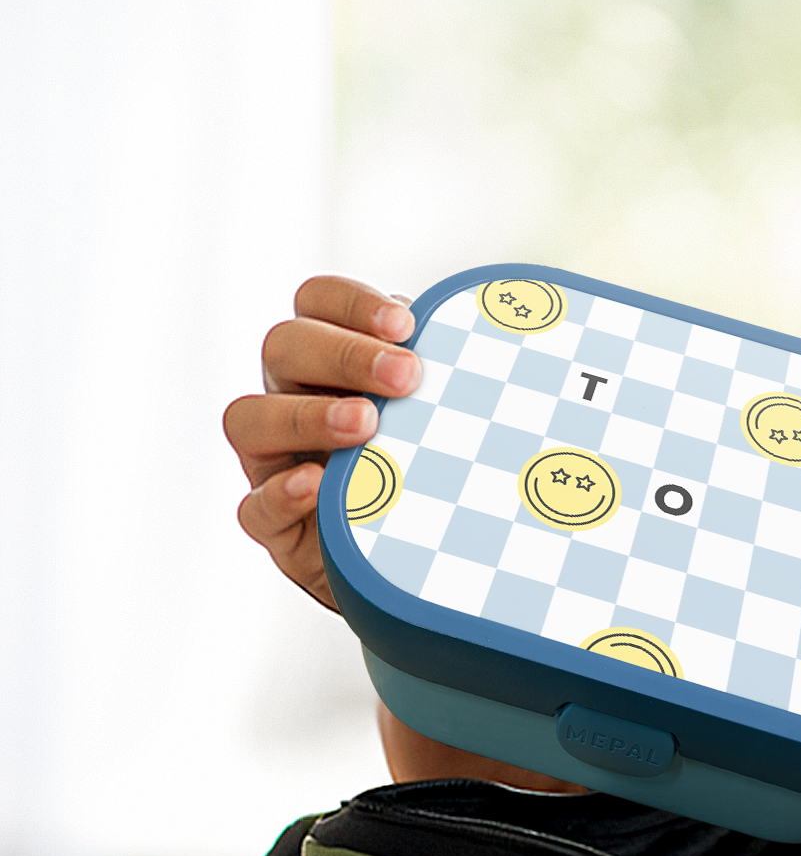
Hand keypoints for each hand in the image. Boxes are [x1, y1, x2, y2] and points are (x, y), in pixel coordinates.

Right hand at [222, 277, 420, 608]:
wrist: (416, 553)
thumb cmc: (429, 464)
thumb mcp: (440, 414)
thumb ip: (448, 377)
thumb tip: (497, 348)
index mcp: (329, 360)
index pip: (316, 302)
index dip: (350, 303)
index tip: (406, 324)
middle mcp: (291, 398)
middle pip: (283, 347)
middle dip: (345, 354)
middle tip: (406, 377)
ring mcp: (273, 462)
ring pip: (249, 419)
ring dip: (308, 416)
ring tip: (367, 425)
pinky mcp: (275, 526)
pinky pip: (254, 508)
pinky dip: (282, 494)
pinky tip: (319, 486)